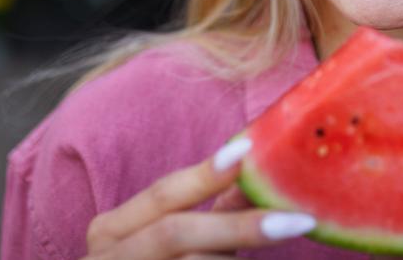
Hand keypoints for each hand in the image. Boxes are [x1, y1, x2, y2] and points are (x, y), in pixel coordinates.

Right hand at [82, 137, 315, 258]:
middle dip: (239, 226)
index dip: (205, 174)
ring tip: (271, 243)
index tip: (250, 152)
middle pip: (175, 233)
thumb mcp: (168, 242)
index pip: (162, 195)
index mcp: (111, 232)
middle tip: (296, 221)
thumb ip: (210, 214)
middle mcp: (107, 259)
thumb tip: (256, 177)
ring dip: (230, 259)